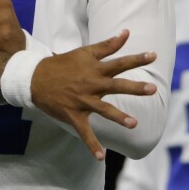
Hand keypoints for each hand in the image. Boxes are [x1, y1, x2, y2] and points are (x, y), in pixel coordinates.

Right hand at [31, 29, 156, 160]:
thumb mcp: (85, 52)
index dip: (137, 59)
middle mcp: (91, 85)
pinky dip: (92, 144)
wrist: (35, 78)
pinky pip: (84, 132)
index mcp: (95, 69)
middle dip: (134, 88)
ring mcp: (82, 101)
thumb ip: (107, 45)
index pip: (119, 62)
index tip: (153, 56)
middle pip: (116, 85)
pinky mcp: (73, 115)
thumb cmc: (63, 64)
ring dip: (118, 117)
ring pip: (103, 110)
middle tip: (152, 89)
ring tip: (134, 124)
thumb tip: (127, 33)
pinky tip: (101, 156)